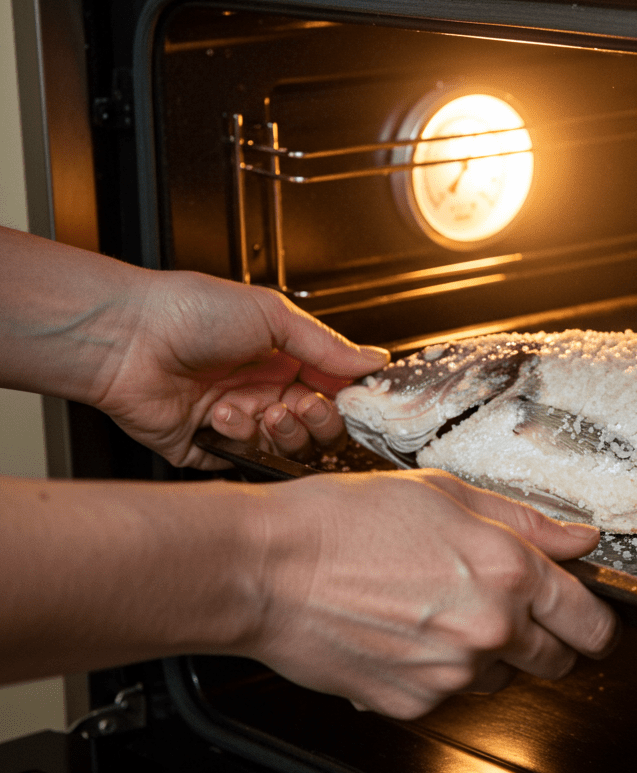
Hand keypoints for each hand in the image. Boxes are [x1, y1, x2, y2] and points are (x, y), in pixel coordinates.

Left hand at [95, 270, 388, 468]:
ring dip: (280, 431)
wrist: (125, 338)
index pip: (333, 389)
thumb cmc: (188, 311)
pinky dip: (240, 440)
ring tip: (259, 409)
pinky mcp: (208, 447)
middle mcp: (262, 390)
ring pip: (286, 448)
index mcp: (282, 358)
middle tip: (301, 405)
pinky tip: (221, 414)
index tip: (354, 400)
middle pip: (316, 427)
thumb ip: (328, 346)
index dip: (346, 399)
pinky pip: (244, 461)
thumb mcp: (272, 316)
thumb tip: (374, 359)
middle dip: (316, 420)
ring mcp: (237, 420)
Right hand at [247, 469, 618, 718]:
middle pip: (556, 661)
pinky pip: (447, 695)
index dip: (596, 623)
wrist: (267, 567)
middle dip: (545, 639)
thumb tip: (579, 538)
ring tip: (438, 611)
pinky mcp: (412, 703)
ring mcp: (451, 673)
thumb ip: (526, 521)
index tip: (591, 624)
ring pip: (500, 678)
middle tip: (508, 611)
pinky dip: (436, 673)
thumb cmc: (345, 521)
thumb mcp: (446, 495)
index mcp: (508, 571)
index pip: (589, 620)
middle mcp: (489, 628)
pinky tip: (405, 633)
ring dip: (486, 654)